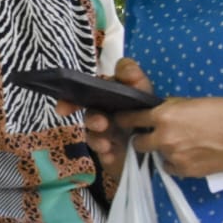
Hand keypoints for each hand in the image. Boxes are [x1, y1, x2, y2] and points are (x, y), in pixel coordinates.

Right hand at [76, 58, 155, 178]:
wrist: (159, 146)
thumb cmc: (148, 113)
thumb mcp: (144, 93)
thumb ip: (134, 79)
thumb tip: (124, 67)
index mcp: (108, 95)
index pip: (84, 94)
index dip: (70, 100)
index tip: (63, 109)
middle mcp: (102, 113)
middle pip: (90, 113)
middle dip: (92, 118)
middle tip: (100, 124)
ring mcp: (104, 133)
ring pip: (93, 134)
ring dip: (97, 138)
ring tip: (105, 145)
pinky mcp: (107, 151)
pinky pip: (102, 153)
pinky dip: (106, 154)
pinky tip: (111, 155)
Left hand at [122, 95, 222, 177]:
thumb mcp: (190, 102)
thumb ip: (169, 109)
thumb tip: (156, 113)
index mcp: (164, 116)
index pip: (130, 119)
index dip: (125, 120)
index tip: (124, 121)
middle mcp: (164, 138)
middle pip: (137, 143)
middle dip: (142, 139)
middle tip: (154, 136)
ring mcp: (173, 156)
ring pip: (155, 156)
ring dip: (162, 151)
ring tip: (181, 144)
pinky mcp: (185, 171)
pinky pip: (170, 167)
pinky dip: (175, 162)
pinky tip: (189, 155)